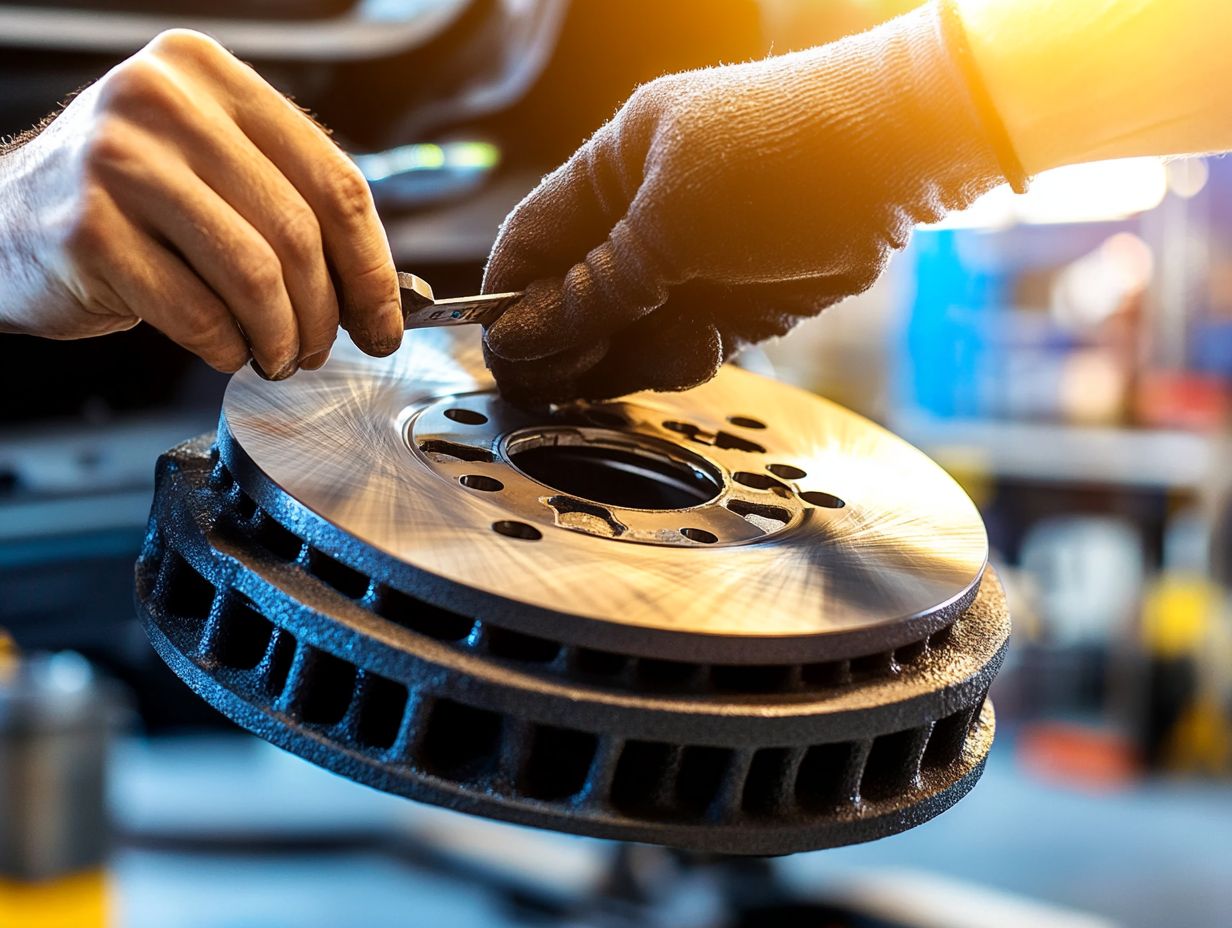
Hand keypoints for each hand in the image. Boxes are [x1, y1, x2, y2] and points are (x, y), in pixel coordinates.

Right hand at [0, 29, 402, 377]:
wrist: (6, 221)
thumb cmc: (128, 203)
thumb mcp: (209, 168)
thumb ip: (286, 201)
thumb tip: (378, 289)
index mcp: (211, 76)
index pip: (334, 179)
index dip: (372, 266)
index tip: (387, 318)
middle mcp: (163, 102)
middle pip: (298, 232)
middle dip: (326, 312)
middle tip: (324, 348)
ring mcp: (119, 162)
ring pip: (254, 275)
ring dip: (280, 336)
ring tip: (278, 355)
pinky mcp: (88, 230)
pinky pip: (197, 312)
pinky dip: (227, 347)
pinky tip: (227, 349)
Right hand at [483, 2, 1010, 402]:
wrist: (902, 160)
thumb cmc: (782, 158)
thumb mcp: (669, 225)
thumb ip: (591, 289)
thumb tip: (517, 334)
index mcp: (613, 166)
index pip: (530, 239)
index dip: (505, 301)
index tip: (496, 358)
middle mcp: (643, 215)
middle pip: (572, 298)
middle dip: (571, 344)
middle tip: (557, 391)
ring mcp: (688, 259)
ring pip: (626, 334)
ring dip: (635, 356)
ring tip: (670, 343)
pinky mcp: (730, 298)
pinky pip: (680, 347)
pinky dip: (687, 358)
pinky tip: (707, 344)